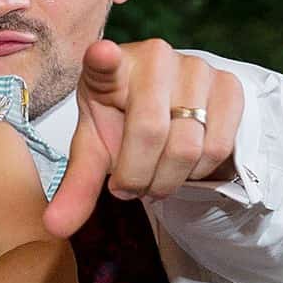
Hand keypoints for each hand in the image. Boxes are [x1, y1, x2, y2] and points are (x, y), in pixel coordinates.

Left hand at [44, 38, 244, 236]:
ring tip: (155, 174)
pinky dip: (198, 172)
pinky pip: (216, 147)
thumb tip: (54, 228)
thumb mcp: (95, 152)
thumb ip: (77, 187)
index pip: (104, 60)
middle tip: (130, 186)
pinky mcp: (228, 85)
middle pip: (150, 133)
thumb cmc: (122, 125)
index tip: (101, 54)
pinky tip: (183, 164)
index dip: (103, 58)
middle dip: (138, 176)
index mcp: (109, 68)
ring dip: (167, 180)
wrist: (170, 109)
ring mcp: (195, 67)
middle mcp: (153, 57)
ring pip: (187, 147)